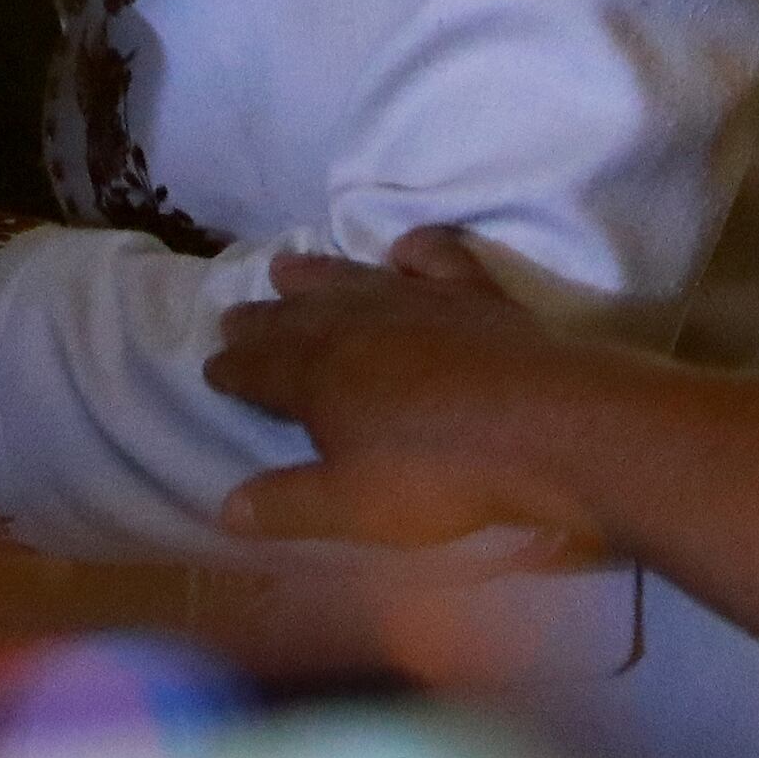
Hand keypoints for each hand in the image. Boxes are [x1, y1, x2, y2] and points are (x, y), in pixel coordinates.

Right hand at [206, 229, 598, 558]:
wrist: (547, 429)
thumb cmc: (440, 477)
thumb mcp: (352, 509)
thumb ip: (288, 504)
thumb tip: (224, 507)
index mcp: (320, 376)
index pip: (260, 368)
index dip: (233, 369)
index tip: (211, 365)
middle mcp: (359, 324)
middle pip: (297, 318)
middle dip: (262, 319)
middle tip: (233, 314)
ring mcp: (420, 301)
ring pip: (353, 279)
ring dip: (317, 275)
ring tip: (287, 267)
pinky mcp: (476, 295)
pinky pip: (438, 259)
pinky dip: (417, 250)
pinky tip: (406, 248)